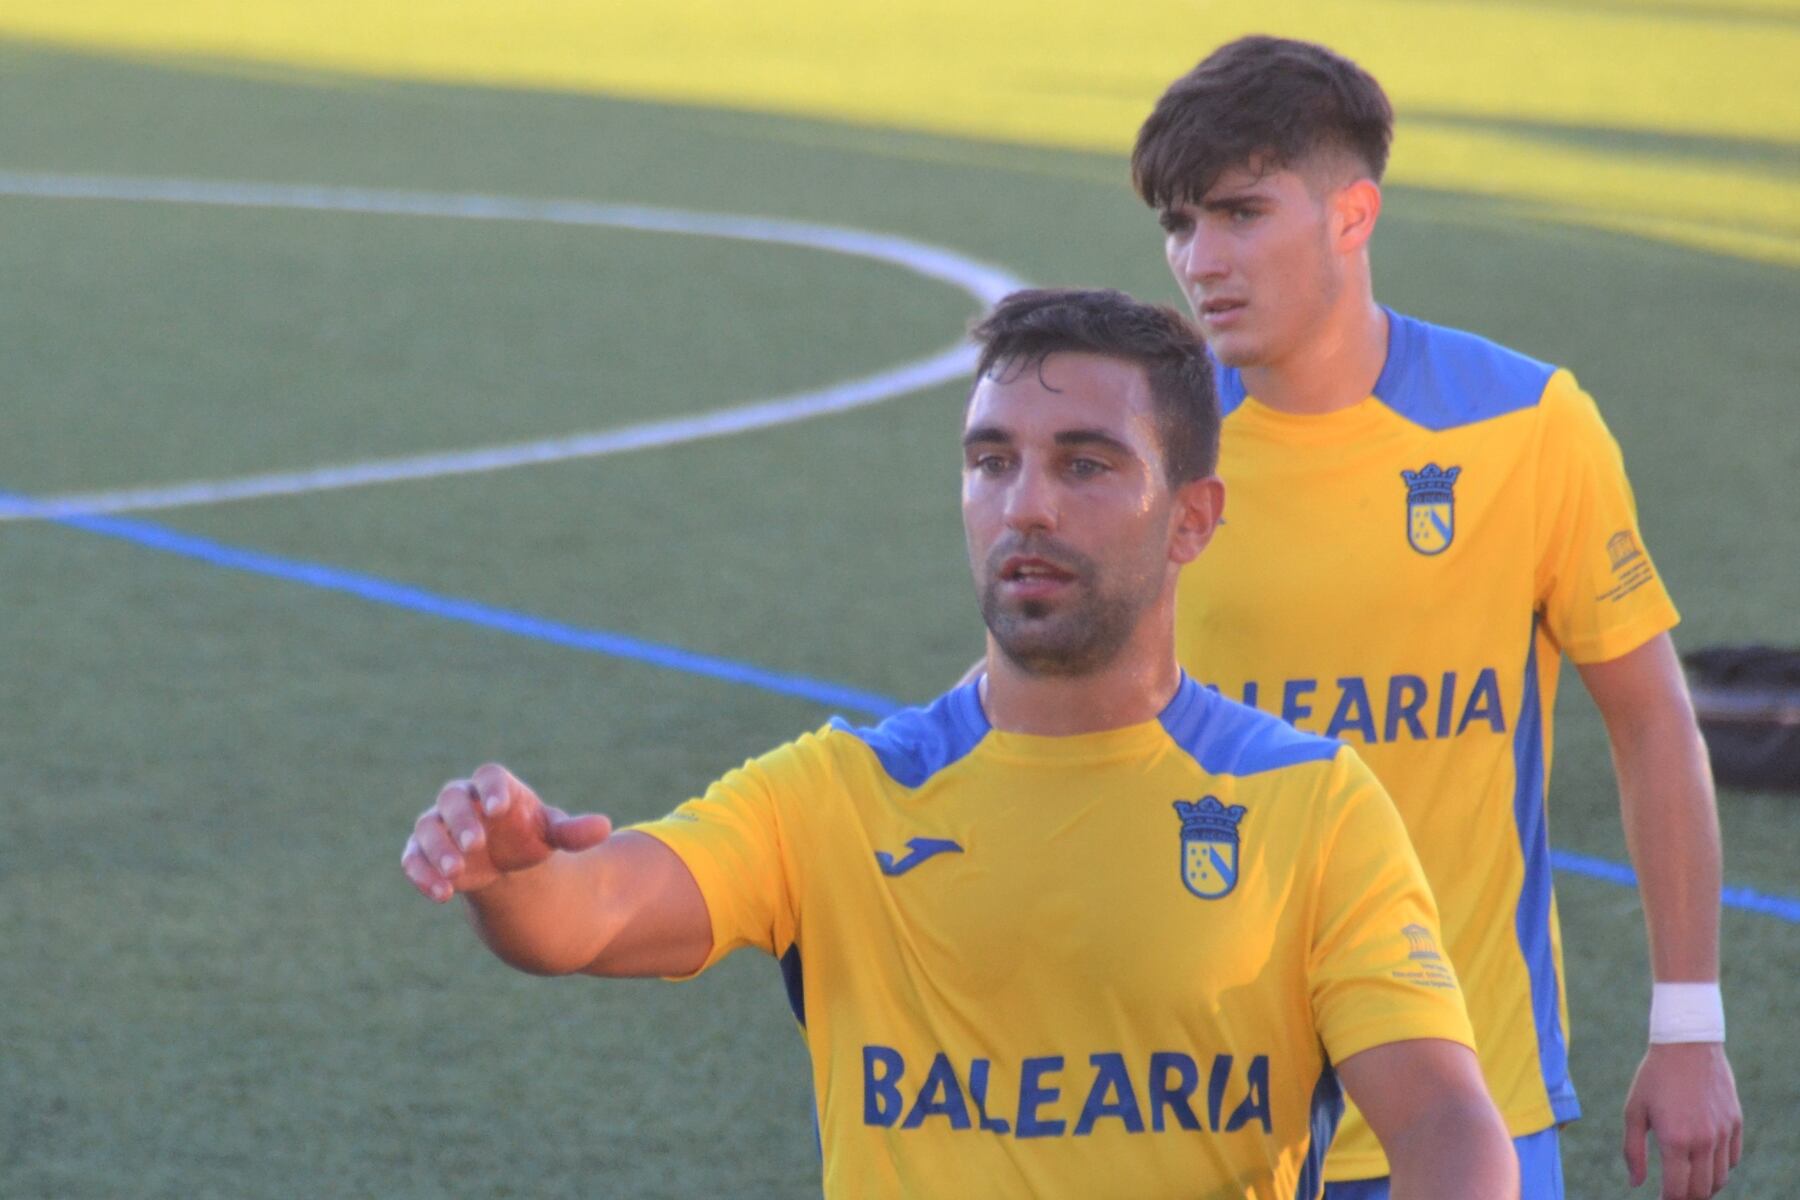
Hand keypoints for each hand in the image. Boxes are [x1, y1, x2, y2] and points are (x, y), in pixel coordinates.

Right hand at [401, 763, 613, 901]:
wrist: (504, 863)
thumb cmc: (529, 838)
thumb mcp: (552, 835)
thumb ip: (573, 832)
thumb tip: (604, 827)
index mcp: (495, 788)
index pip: (489, 777)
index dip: (493, 790)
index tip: (501, 808)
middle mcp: (462, 801)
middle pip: (452, 799)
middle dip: (461, 822)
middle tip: (474, 846)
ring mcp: (439, 826)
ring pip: (427, 828)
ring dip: (437, 849)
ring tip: (456, 874)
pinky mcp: (423, 852)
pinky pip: (412, 857)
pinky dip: (421, 873)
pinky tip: (440, 894)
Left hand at [1623, 1042, 1742, 1197]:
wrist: (1687, 1044)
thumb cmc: (1654, 1077)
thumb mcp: (1634, 1111)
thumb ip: (1633, 1151)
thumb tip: (1636, 1184)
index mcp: (1675, 1140)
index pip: (1677, 1191)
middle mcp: (1704, 1141)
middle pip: (1701, 1191)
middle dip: (1686, 1197)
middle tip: (1673, 1193)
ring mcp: (1723, 1133)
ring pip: (1720, 1178)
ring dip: (1704, 1186)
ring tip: (1687, 1181)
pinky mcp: (1736, 1123)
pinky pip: (1732, 1159)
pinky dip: (1721, 1168)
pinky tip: (1705, 1162)